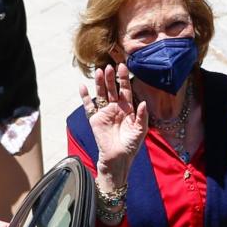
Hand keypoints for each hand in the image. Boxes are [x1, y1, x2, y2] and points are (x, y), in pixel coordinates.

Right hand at [79, 64, 147, 190]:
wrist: (117, 159)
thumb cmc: (130, 146)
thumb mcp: (140, 131)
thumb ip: (142, 116)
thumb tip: (143, 102)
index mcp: (127, 109)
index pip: (125, 90)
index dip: (124, 79)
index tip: (123, 67)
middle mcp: (115, 108)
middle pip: (112, 89)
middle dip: (111, 78)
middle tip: (110, 66)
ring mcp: (104, 113)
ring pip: (101, 94)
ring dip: (100, 83)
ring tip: (99, 71)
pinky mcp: (95, 119)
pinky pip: (89, 106)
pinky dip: (85, 97)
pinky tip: (82, 87)